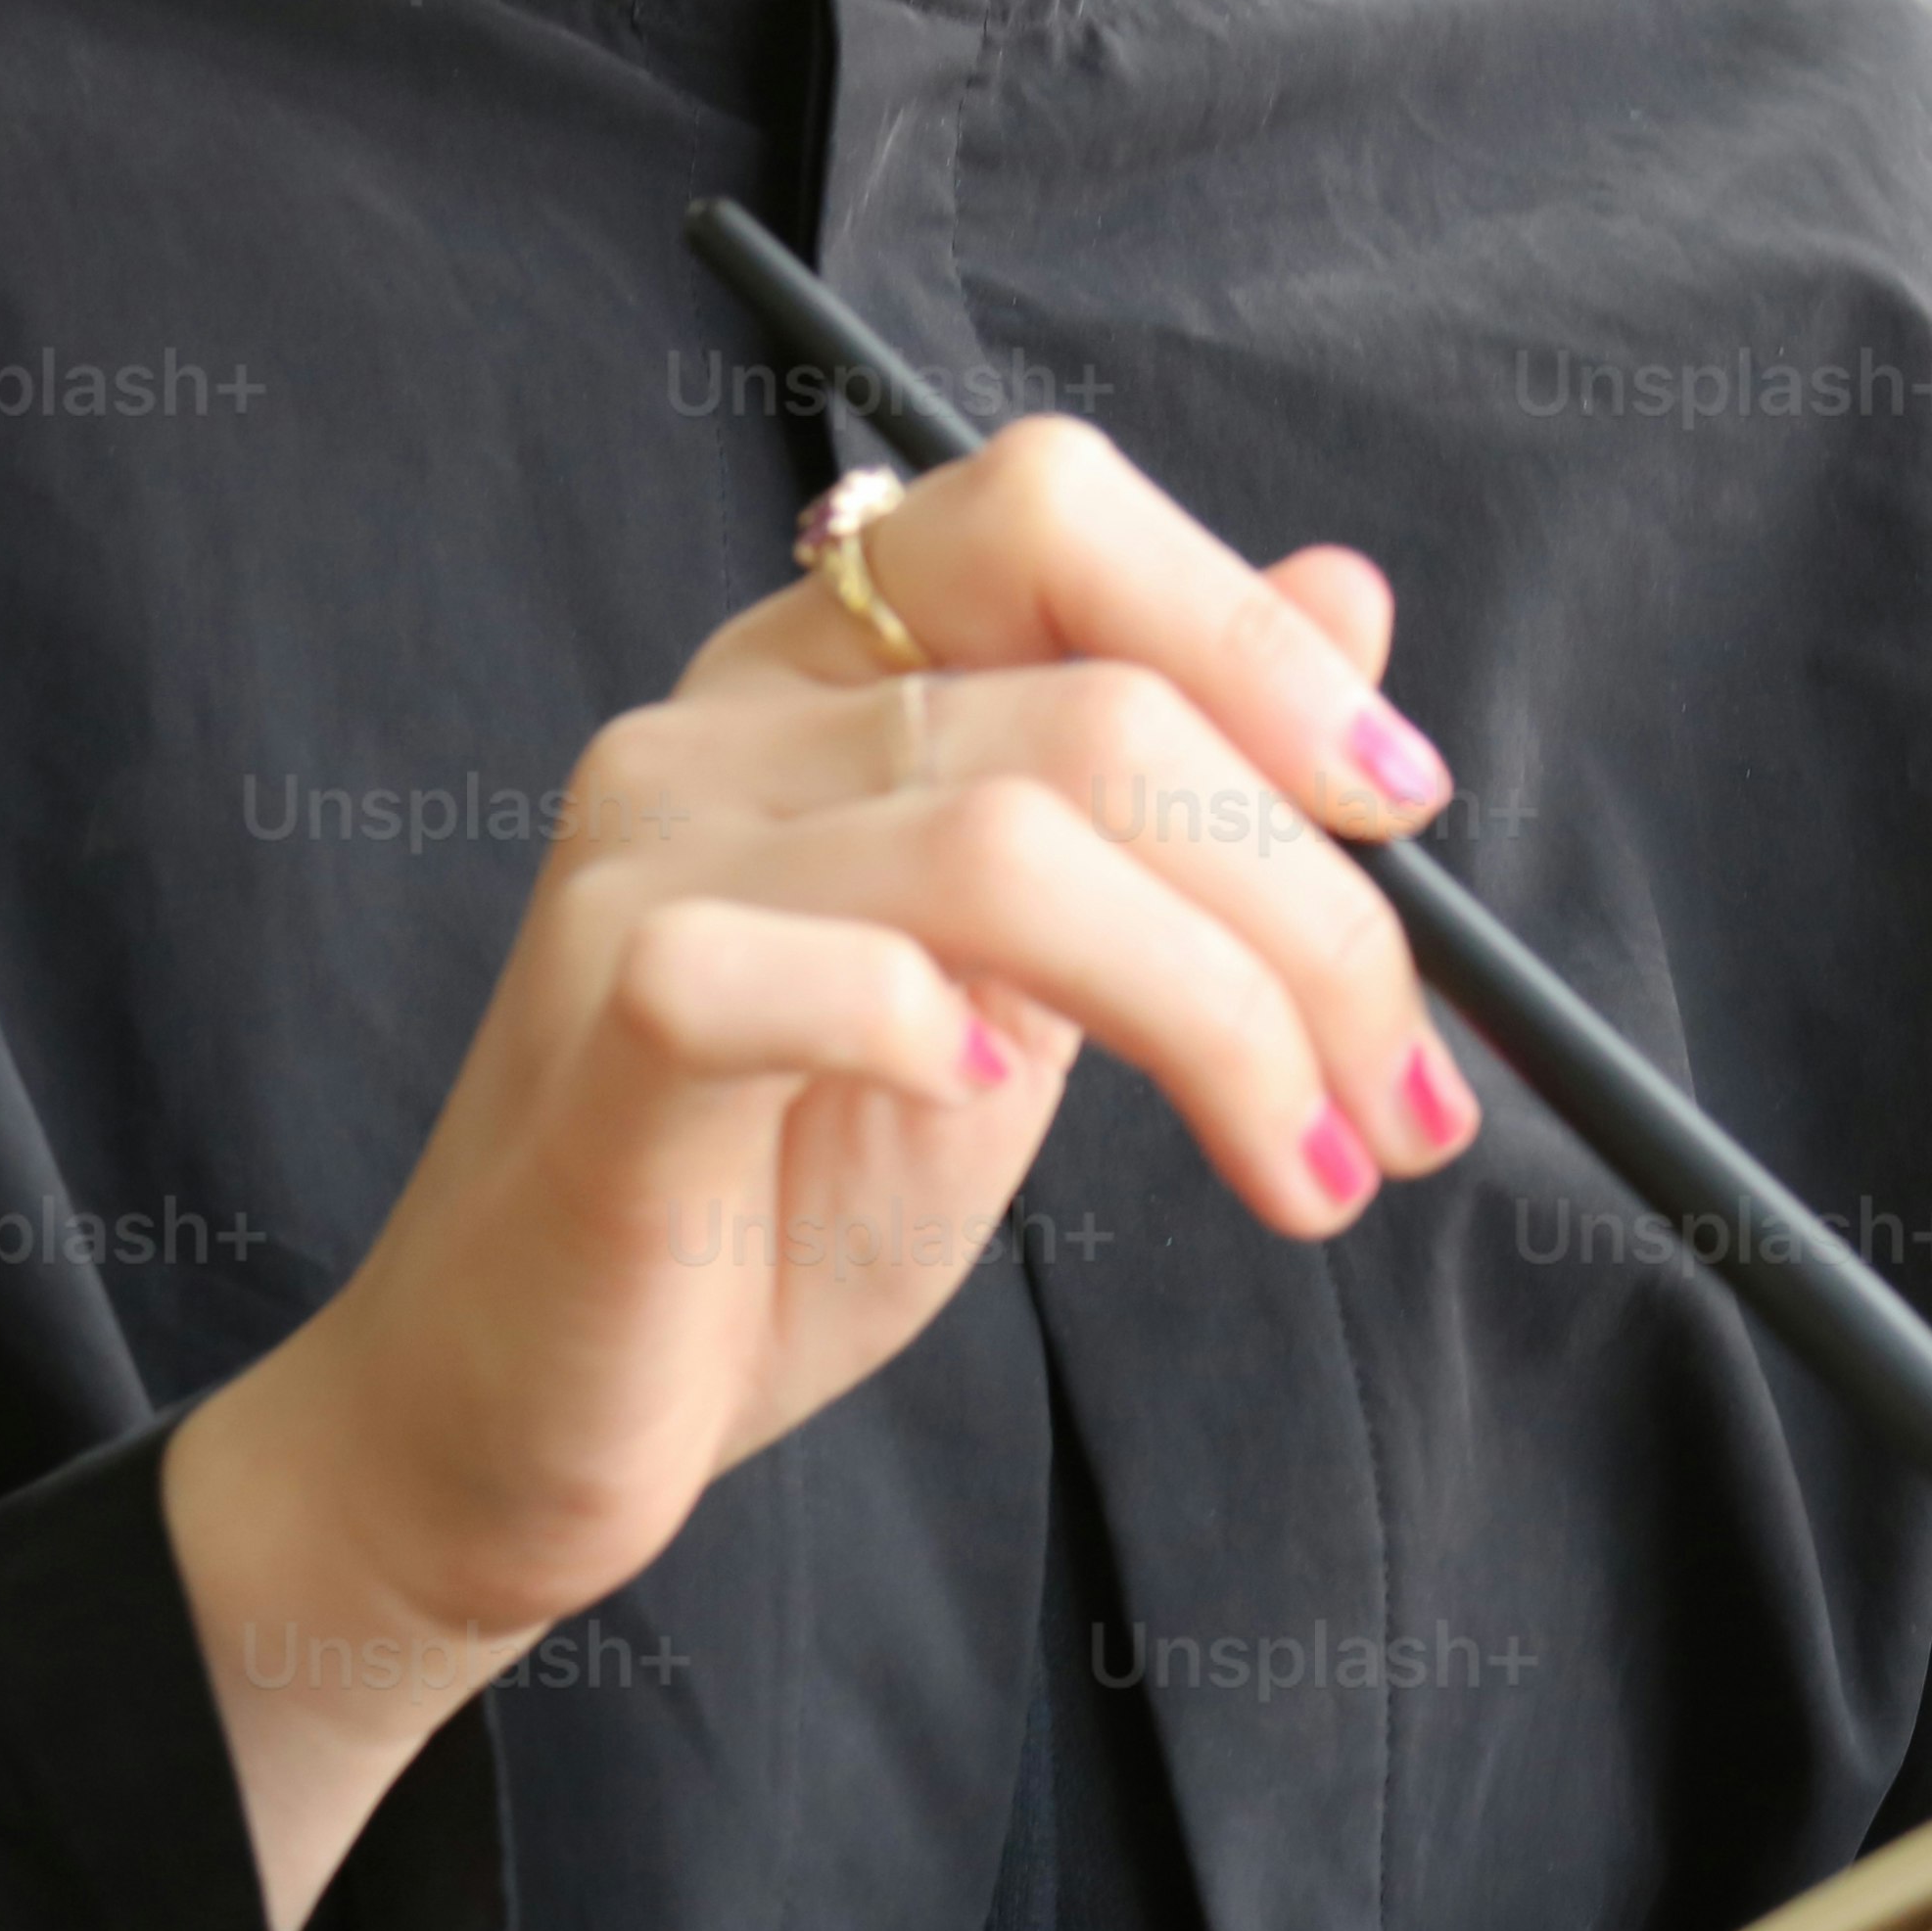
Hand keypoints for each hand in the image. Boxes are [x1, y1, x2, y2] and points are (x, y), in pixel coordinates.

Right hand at [163, 413, 1487, 1930]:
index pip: (1050, 509)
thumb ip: (1161, 792)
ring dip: (1224, 1019)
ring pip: (1008, 845)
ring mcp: (645, 863)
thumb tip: (1348, 596)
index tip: (1409, 819)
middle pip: (1096, 711)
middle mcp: (723, 724)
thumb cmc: (768, 1209)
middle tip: (1403, 1102)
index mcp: (826, 674)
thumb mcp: (1027, 986)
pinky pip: (793, 966)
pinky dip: (929, 1029)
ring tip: (1310, 1170)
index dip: (1254, 637)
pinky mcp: (603, 1022)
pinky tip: (990, 1109)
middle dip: (1315, 916)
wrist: (522, 1421)